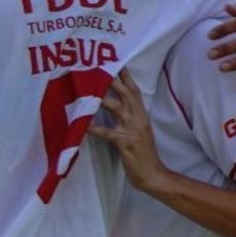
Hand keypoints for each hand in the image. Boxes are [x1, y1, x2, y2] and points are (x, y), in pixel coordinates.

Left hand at [87, 68, 167, 193]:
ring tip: (87, 90)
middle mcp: (139, 119)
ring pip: (117, 108)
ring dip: (102, 99)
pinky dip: (94, 128)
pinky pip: (107, 133)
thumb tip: (112, 102)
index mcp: (141, 115)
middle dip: (113, 80)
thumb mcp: (138, 130)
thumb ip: (129, 116)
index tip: (116, 62)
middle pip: (126, 94)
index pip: (134, 90)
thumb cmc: (142, 153)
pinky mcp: (125, 143)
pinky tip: (82, 125)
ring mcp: (133, 130)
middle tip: (99, 67)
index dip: (125, 76)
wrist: (153, 174)